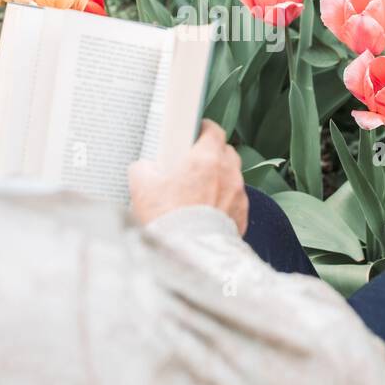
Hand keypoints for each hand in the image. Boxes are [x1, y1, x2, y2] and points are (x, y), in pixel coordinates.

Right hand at [129, 120, 248, 234]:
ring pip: (232, 178)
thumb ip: (143, 168)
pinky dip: (224, 203)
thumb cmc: (168, 219)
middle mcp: (228, 173)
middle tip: (194, 165)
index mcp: (206, 158)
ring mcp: (238, 195)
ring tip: (199, 193)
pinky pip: (235, 202)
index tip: (195, 133)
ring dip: (219, 181)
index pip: (213, 130)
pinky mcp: (242, 216)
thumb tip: (144, 167)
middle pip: (226, 153)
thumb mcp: (142, 187)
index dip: (203, 129)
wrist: (189, 254)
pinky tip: (207, 214)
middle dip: (212, 155)